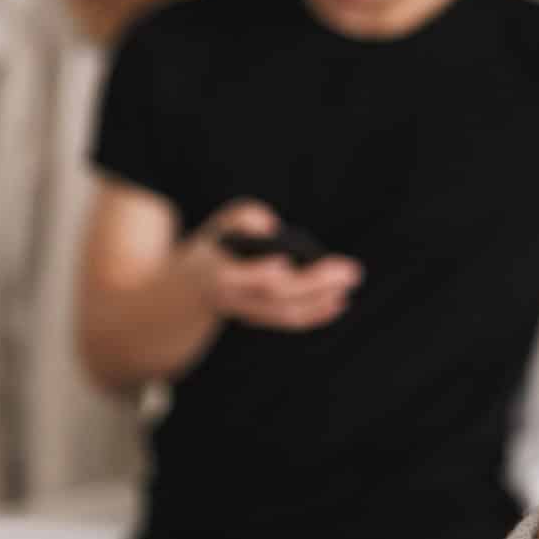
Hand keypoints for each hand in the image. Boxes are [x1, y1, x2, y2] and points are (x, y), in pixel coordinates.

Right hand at [177, 199, 361, 331]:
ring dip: (321, 301)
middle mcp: (231, 298)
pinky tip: (338, 303)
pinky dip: (315, 314)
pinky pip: (288, 321)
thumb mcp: (220, 224)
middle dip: (314, 283)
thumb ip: (243, 217)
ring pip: (284, 313)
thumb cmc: (214, 247)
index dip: (259, 272)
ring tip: (349, 283)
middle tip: (350, 270)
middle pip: (274, 295)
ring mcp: (246, 312)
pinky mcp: (260, 320)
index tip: (284, 262)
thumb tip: (271, 226)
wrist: (187, 292)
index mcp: (214, 272)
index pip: (237, 277)